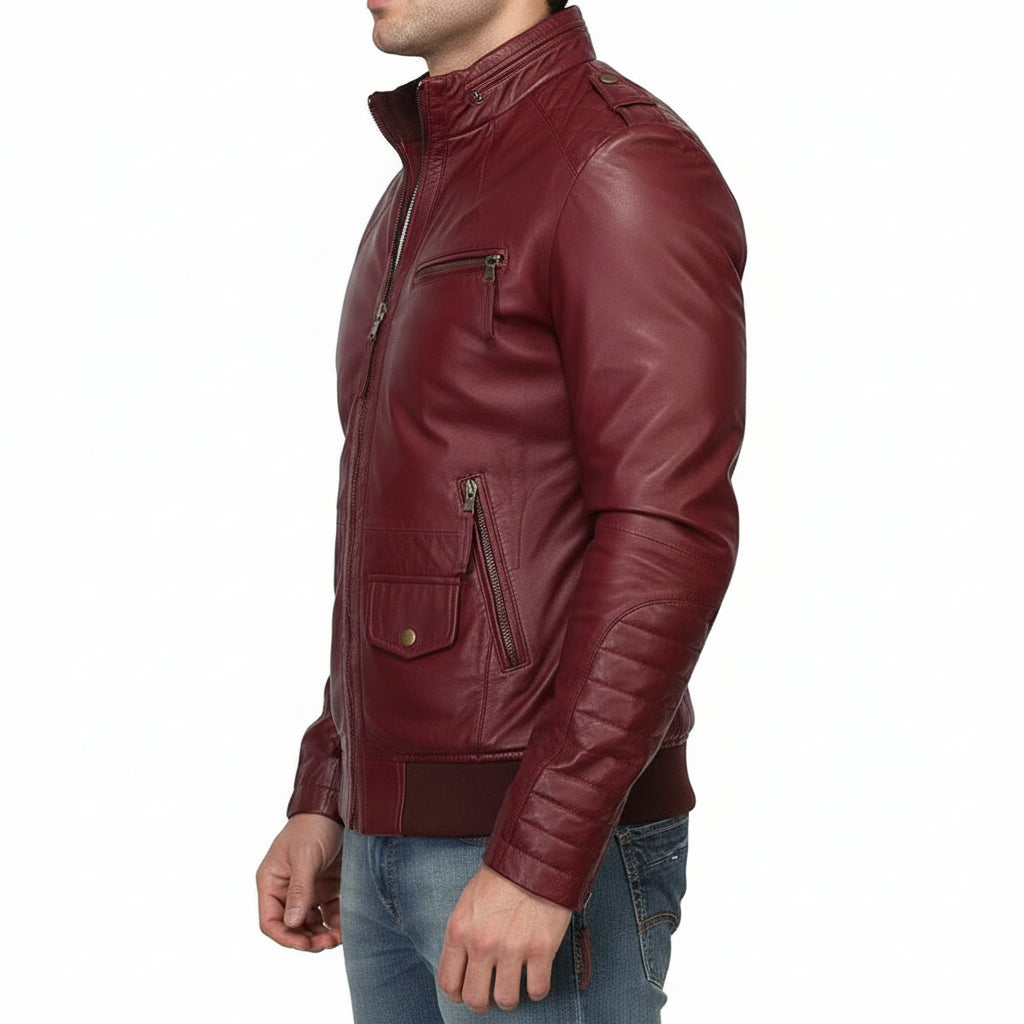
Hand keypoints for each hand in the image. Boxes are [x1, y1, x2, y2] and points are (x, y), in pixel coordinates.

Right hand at [256, 812, 343, 951]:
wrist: (338, 806)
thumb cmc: (313, 826)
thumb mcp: (305, 857)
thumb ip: (299, 890)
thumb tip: (291, 923)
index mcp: (272, 882)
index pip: (270, 921)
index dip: (285, 937)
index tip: (305, 944)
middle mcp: (287, 889)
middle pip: (292, 927)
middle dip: (308, 939)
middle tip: (328, 943)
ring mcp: (308, 889)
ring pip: (312, 924)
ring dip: (324, 934)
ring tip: (339, 936)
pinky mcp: (327, 886)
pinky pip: (330, 913)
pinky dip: (336, 922)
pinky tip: (346, 924)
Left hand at [438, 864, 572, 1012]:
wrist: (536, 857)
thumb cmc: (502, 877)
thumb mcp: (468, 901)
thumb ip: (463, 934)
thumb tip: (462, 965)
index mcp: (460, 930)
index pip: (448, 982)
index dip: (457, 995)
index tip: (467, 993)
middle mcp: (482, 943)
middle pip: (475, 998)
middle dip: (483, 1002)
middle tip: (491, 994)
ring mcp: (512, 948)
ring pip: (506, 1000)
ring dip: (511, 997)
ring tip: (515, 984)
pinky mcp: (541, 950)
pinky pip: (537, 990)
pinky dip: (537, 988)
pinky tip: (536, 975)